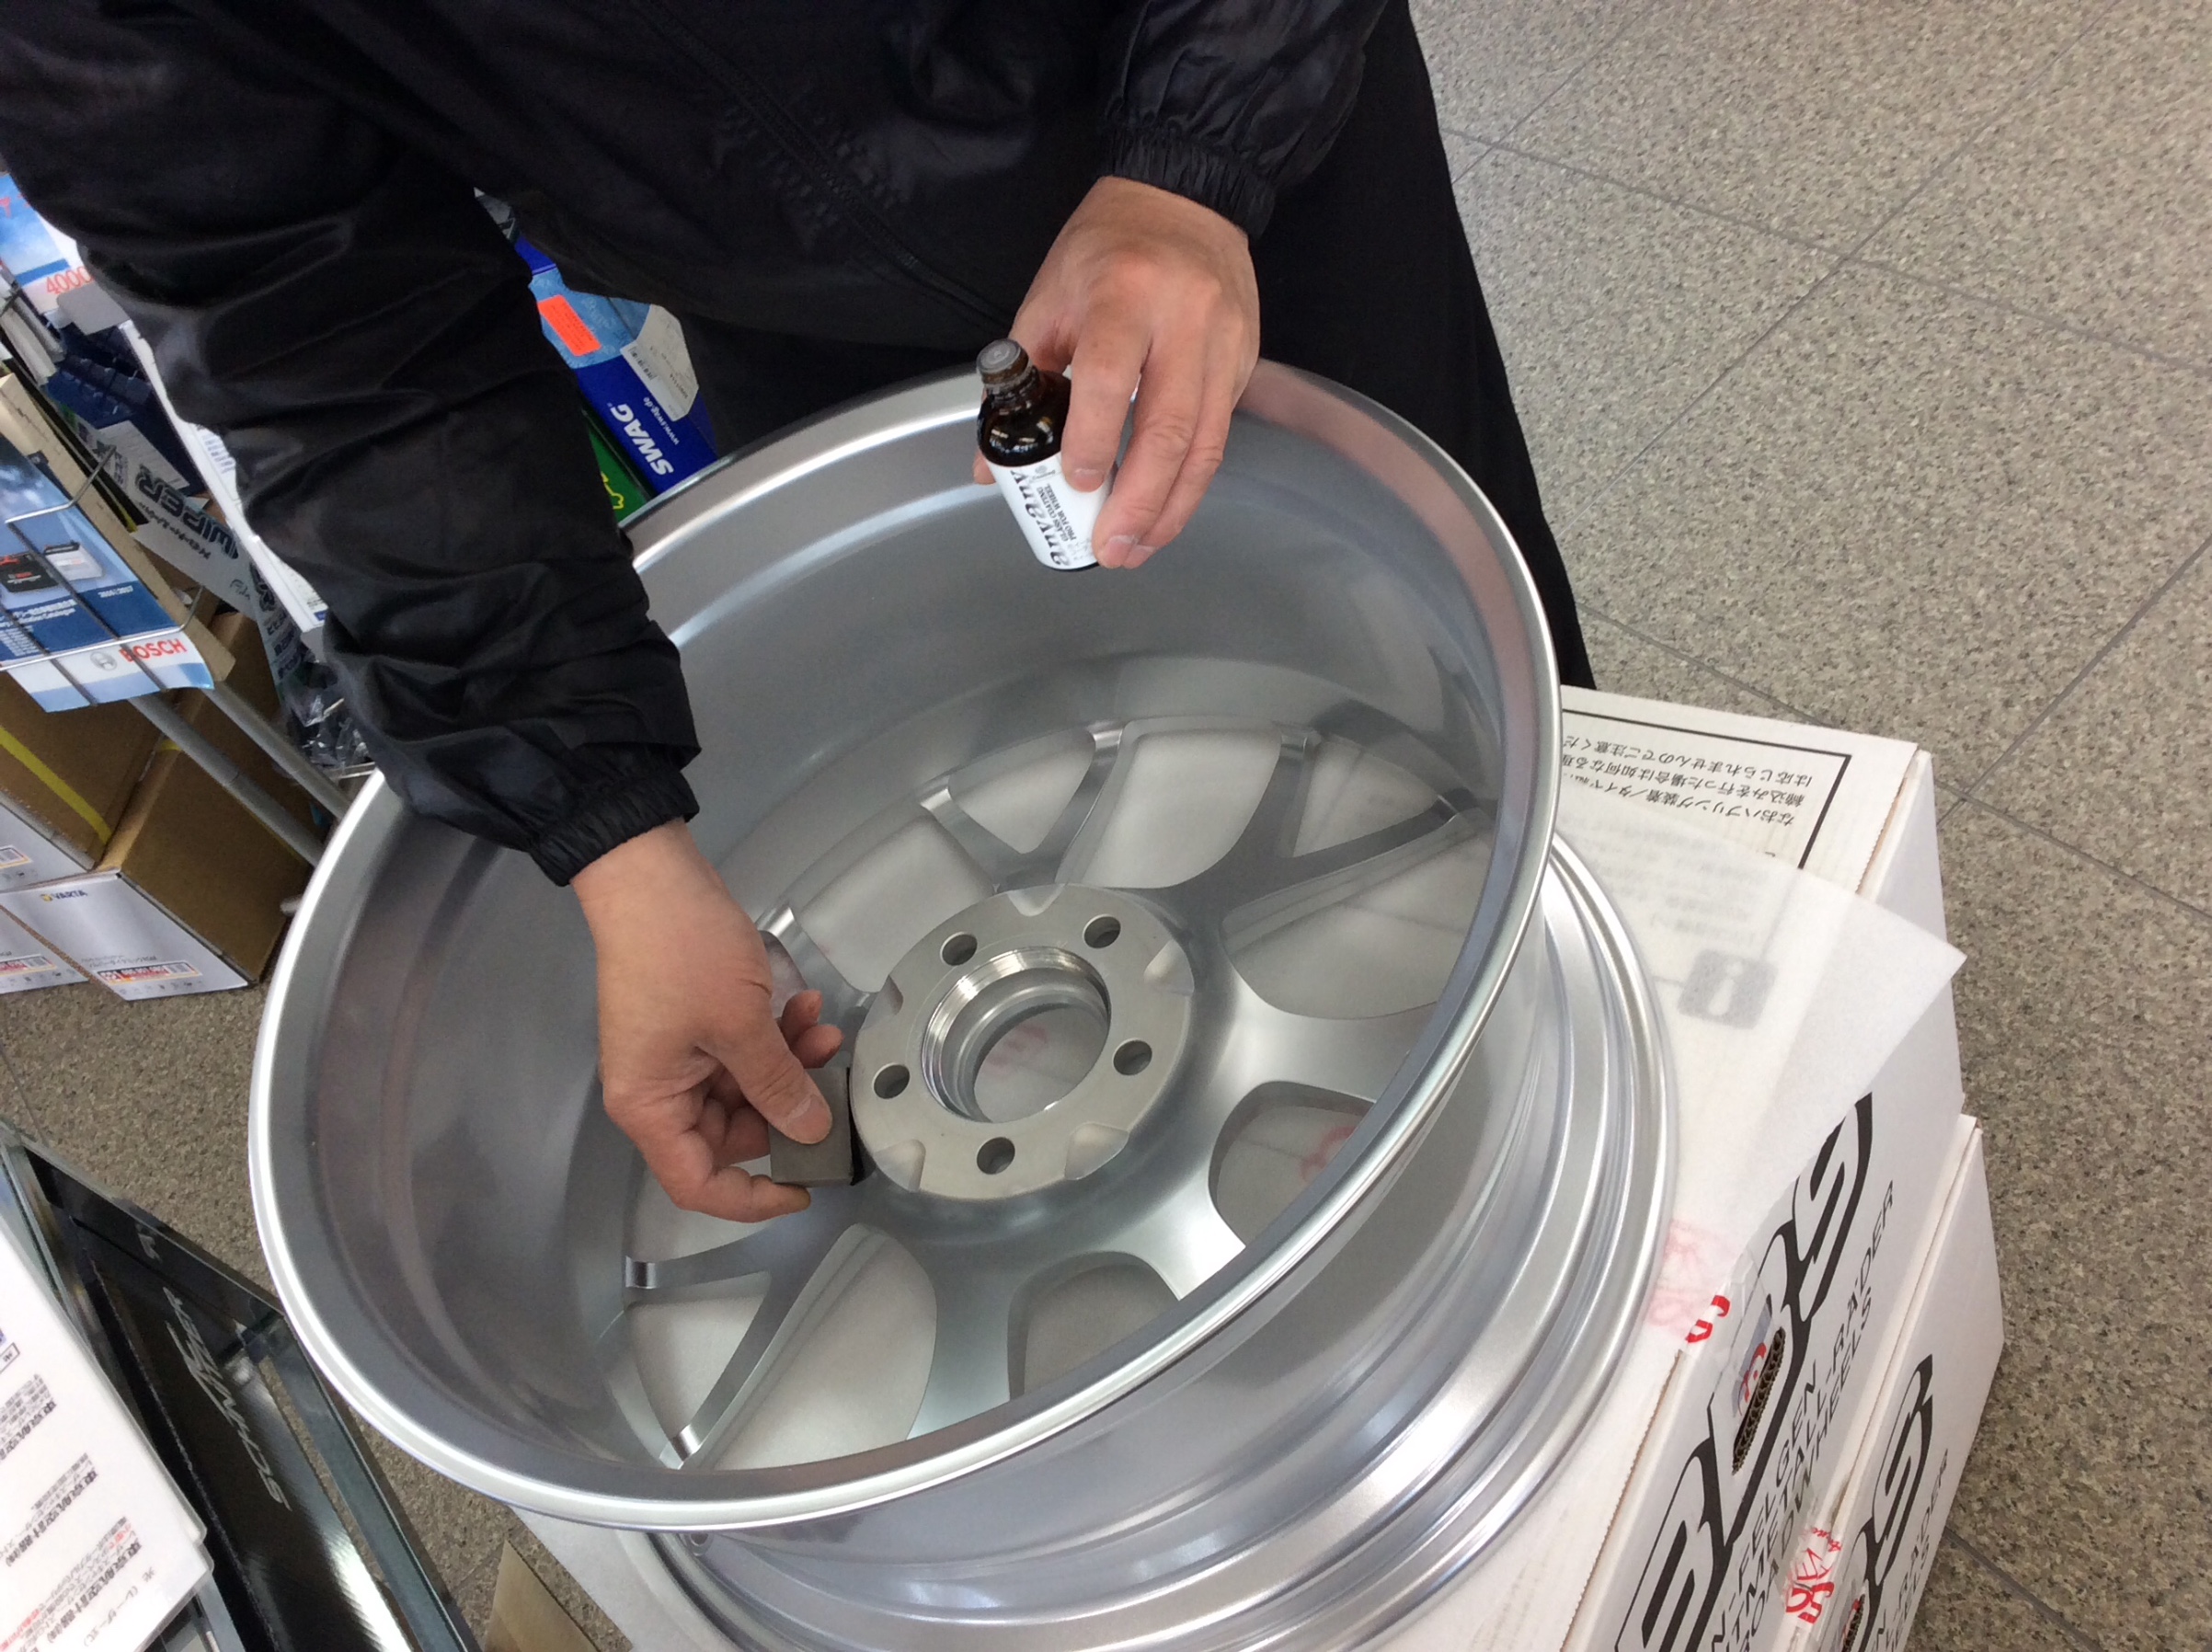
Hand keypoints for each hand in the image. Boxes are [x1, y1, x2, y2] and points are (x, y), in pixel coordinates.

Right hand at [573, 821, 841, 1221]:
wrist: (651, 874)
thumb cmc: (680, 949)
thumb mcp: (740, 1024)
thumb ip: (777, 1085)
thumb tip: (810, 1130)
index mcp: (650, 1107)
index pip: (698, 1184)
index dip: (752, 1197)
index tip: (806, 1186)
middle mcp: (658, 1091)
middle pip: (731, 1135)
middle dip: (786, 1107)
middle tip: (827, 1078)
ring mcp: (677, 1057)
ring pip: (746, 1089)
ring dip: (788, 1064)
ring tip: (822, 1030)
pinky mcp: (695, 1026)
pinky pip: (742, 1052)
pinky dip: (775, 1037)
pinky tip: (805, 1009)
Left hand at [974, 176, 1259, 568]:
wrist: (1186, 197)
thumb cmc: (1108, 246)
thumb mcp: (1051, 295)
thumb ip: (1022, 379)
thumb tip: (993, 462)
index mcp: (1124, 293)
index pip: (1111, 379)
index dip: (1095, 440)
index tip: (1077, 485)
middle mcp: (1184, 319)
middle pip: (1170, 427)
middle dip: (1139, 501)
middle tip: (1110, 548)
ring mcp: (1223, 343)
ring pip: (1206, 444)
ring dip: (1172, 508)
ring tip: (1139, 548)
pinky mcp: (1245, 360)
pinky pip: (1221, 436)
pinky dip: (1193, 484)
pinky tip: (1167, 513)